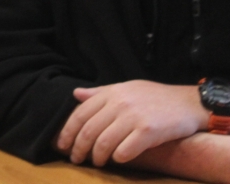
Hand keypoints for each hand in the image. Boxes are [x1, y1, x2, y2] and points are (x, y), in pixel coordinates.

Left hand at [56, 80, 208, 165]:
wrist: (188, 102)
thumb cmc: (155, 97)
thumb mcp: (126, 88)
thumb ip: (100, 93)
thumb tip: (76, 94)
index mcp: (111, 93)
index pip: (80, 113)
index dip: (67, 131)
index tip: (62, 145)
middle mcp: (119, 103)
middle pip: (89, 130)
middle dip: (79, 148)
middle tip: (76, 159)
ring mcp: (134, 117)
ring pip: (104, 142)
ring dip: (97, 156)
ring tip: (97, 162)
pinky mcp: (149, 131)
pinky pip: (126, 149)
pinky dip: (118, 157)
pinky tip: (117, 160)